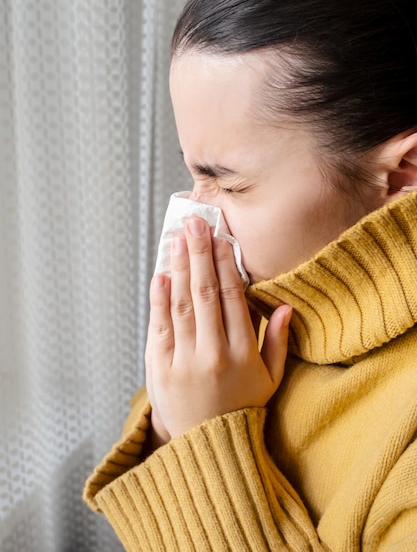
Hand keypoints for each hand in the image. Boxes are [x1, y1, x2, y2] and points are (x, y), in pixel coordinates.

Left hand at [145, 216, 290, 441]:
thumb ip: (277, 342)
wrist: (206, 447)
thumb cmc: (241, 407)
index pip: (233, 298)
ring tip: (178, 239)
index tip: (221, 239)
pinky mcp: (160, 368)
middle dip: (200, 254)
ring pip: (181, 304)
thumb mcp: (269, 379)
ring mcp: (184, 360)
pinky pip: (160, 326)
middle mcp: (212, 354)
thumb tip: (284, 306)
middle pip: (206, 293)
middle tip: (196, 224)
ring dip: (179, 268)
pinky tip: (161, 274)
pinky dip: (159, 298)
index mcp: (241, 354)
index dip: (226, 265)